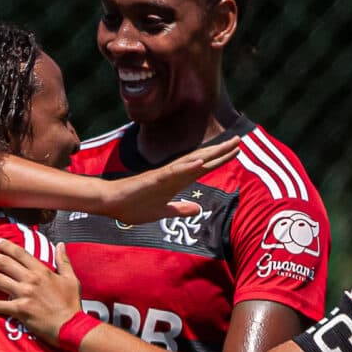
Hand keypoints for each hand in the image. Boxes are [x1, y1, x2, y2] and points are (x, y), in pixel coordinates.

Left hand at [0, 240, 85, 341]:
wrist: (71, 325)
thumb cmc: (72, 304)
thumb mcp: (71, 279)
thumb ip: (63, 261)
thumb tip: (61, 245)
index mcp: (42, 271)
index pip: (20, 254)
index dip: (7, 246)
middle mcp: (30, 280)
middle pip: (5, 264)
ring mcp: (24, 294)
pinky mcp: (19, 310)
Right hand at [102, 137, 241, 224]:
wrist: (111, 204)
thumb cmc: (133, 206)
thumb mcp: (163, 212)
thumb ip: (180, 209)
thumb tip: (198, 209)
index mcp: (176, 182)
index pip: (203, 168)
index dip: (220, 160)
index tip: (236, 151)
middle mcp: (173, 175)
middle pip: (202, 160)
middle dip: (221, 151)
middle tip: (240, 139)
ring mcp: (164, 176)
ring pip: (191, 162)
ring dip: (210, 154)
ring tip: (227, 145)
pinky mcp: (154, 180)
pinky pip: (173, 173)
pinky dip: (187, 167)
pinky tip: (201, 162)